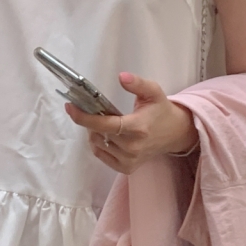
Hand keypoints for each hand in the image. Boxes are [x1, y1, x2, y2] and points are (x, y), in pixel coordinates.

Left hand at [65, 72, 198, 174]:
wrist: (175, 134)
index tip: (71, 107)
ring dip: (93, 132)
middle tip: (92, 110)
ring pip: (97, 145)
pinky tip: (105, 135)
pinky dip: (98, 144)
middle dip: (89, 121)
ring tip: (102, 122)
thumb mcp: (153, 92)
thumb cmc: (161, 111)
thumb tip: (121, 77)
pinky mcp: (126, 168)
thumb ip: (137, 83)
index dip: (85, 117)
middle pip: (98, 134)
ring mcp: (129, 160)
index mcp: (138, 128)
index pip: (105, 125)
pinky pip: (101, 155)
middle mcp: (133, 147)